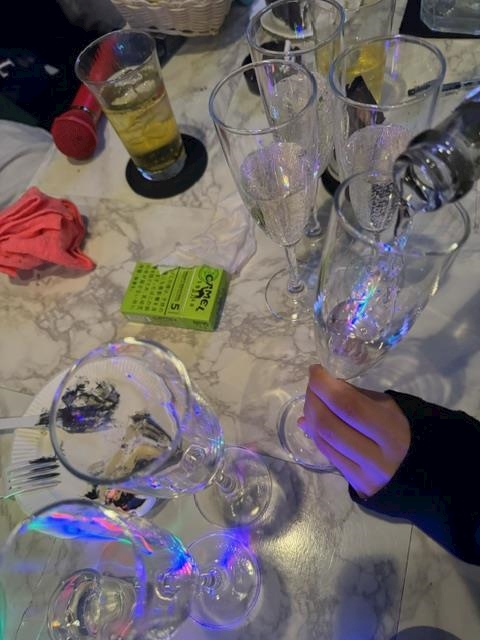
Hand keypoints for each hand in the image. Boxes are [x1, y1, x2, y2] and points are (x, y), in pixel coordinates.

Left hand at [299, 365, 410, 497]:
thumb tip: (323, 388)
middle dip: (313, 400)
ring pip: (323, 440)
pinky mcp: (356, 485)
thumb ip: (356, 396)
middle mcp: (377, 456)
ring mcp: (365, 474)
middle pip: (329, 424)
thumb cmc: (404, 430)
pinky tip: (310, 421)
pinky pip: (327, 454)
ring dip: (310, 417)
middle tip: (312, 386)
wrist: (424, 473)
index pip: (348, 405)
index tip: (315, 370)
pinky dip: (315, 433)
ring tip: (311, 402)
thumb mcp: (387, 407)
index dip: (324, 385)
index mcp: (391, 430)